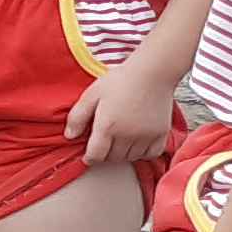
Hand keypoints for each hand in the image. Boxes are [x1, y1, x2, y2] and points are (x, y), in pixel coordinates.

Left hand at [64, 59, 180, 166]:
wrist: (152, 72)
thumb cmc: (120, 81)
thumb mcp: (91, 95)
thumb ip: (77, 117)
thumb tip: (69, 136)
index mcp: (108, 127)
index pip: (96, 156)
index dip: (89, 157)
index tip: (89, 154)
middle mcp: (128, 135)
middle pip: (113, 158)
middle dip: (105, 154)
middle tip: (103, 142)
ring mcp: (146, 136)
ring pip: (131, 157)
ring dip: (122, 153)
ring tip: (118, 139)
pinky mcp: (162, 134)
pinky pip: (151, 154)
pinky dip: (142, 153)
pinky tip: (136, 142)